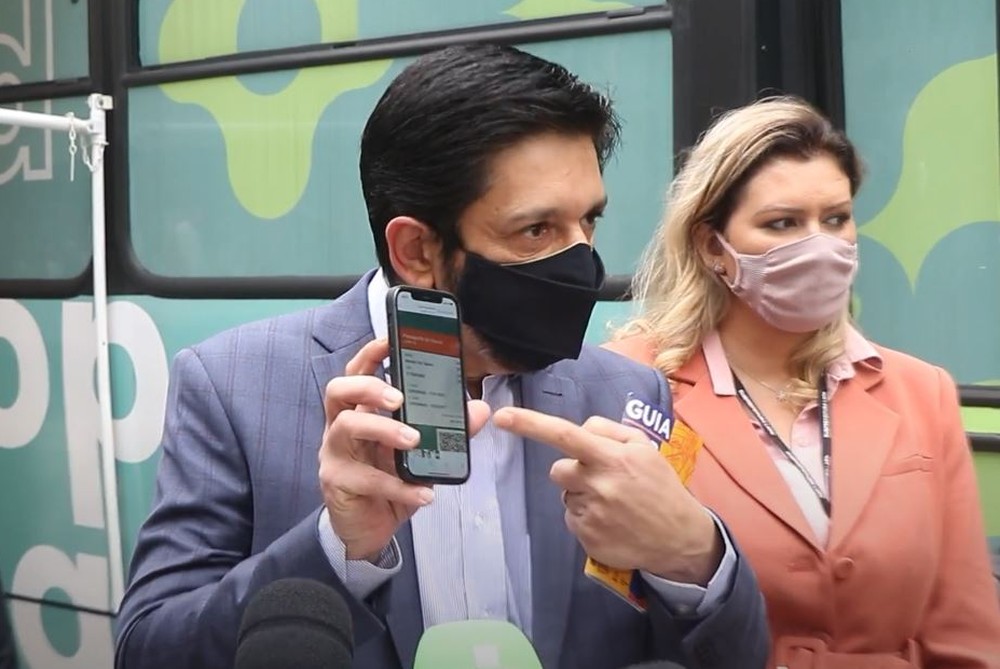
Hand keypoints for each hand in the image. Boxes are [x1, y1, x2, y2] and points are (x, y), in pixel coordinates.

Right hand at [319, 338, 490, 560]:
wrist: (370, 530)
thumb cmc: (389, 482)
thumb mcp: (422, 454)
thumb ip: (448, 430)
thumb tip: (479, 409)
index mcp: (360, 411)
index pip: (357, 372)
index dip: (370, 354)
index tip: (391, 341)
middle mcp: (341, 427)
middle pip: (339, 390)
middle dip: (369, 386)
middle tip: (399, 397)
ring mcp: (335, 454)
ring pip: (348, 427)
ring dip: (384, 429)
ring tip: (414, 440)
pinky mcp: (338, 483)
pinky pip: (366, 479)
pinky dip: (399, 485)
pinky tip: (423, 493)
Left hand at [493, 408, 721, 585]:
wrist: (680, 537)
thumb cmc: (660, 487)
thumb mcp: (644, 448)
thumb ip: (609, 430)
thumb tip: (581, 428)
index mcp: (611, 457)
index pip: (564, 434)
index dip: (530, 424)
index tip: (501, 417)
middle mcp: (598, 484)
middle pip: (558, 470)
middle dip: (573, 471)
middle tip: (604, 480)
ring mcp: (591, 514)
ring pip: (566, 495)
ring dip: (582, 495)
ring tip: (614, 503)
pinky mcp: (587, 538)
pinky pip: (572, 519)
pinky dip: (587, 518)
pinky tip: (612, 522)